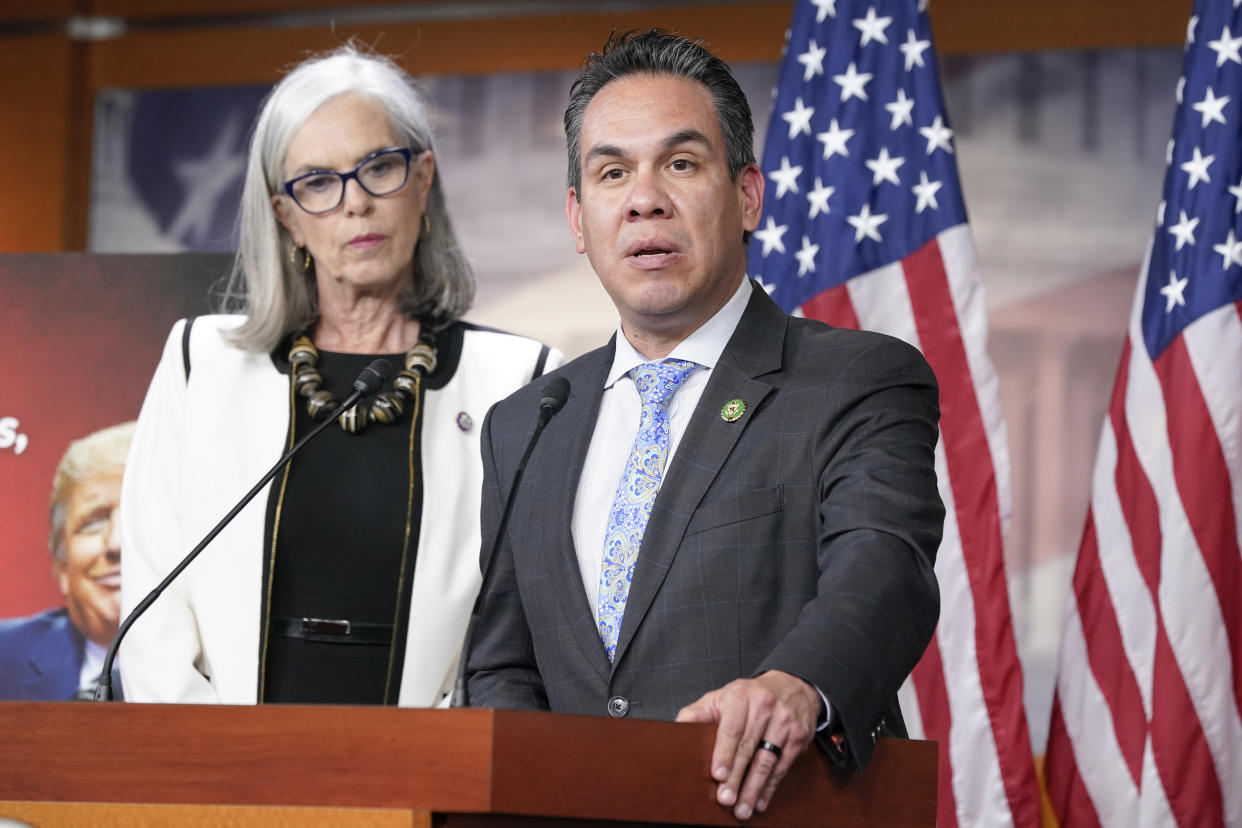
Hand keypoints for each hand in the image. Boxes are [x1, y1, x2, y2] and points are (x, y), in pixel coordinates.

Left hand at [675, 670, 819, 819]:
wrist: (790, 685)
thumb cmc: (749, 695)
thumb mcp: (721, 697)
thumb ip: (698, 713)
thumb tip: (677, 728)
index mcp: (740, 696)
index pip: (731, 729)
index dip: (724, 754)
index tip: (717, 775)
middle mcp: (764, 706)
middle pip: (748, 748)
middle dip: (736, 778)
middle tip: (726, 799)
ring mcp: (784, 721)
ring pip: (767, 761)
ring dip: (754, 789)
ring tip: (742, 808)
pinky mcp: (799, 735)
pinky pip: (782, 766)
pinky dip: (770, 787)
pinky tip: (760, 800)